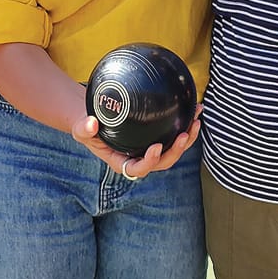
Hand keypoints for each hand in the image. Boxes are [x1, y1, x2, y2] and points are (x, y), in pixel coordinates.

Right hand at [71, 115, 200, 179]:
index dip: (150, 161)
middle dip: (176, 150)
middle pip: (163, 162)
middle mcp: (140, 159)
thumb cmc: (88, 128)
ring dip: (188, 138)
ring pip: (174, 150)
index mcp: (124, 162)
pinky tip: (195, 110)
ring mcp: (151, 149)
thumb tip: (91, 123)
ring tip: (196, 121)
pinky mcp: (159, 138)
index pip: (139, 168)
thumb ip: (83, 128)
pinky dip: (187, 124)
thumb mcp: (81, 129)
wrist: (96, 118)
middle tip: (183, 134)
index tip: (156, 147)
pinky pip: (176, 135)